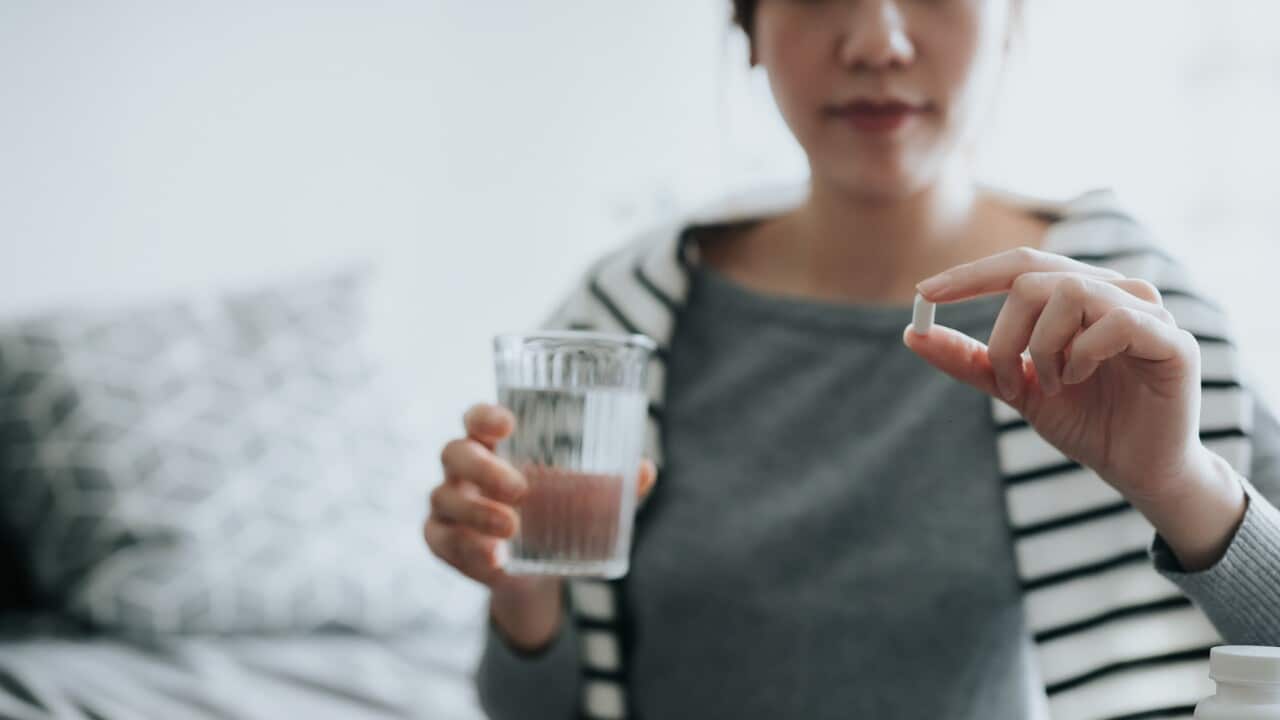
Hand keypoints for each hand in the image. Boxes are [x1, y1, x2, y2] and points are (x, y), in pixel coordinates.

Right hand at [425, 403, 655, 648]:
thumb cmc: (554, 515)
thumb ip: (613, 487)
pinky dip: (465, 549)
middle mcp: (463, 469)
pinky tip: (492, 559)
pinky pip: (439, 539)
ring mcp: (447, 503)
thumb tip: (645, 470)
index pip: (476, 418)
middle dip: (484, 469)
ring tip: (513, 529)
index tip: (507, 423)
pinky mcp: (441, 539)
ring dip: (478, 513)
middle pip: (455, 452)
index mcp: (493, 445)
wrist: (535, 572)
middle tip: (521, 489)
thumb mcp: (583, 501)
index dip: (484, 415)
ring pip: (444, 497)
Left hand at [903, 248, 1244, 567]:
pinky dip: (1082, 354)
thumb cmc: (1083, 421)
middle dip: (1004, 334)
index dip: (970, 275)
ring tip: (1052, 385)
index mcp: (1080, 293)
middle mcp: (1114, 290)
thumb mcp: (1014, 388)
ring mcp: (1148, 310)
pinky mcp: (1174, 340)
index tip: (923, 295)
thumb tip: (912, 333)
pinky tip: (1082, 379)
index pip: (1020, 264)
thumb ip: (970, 360)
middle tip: (1006, 381)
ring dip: (1042, 348)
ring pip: (1069, 293)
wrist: (1135, 470)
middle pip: (1033, 278)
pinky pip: (1115, 321)